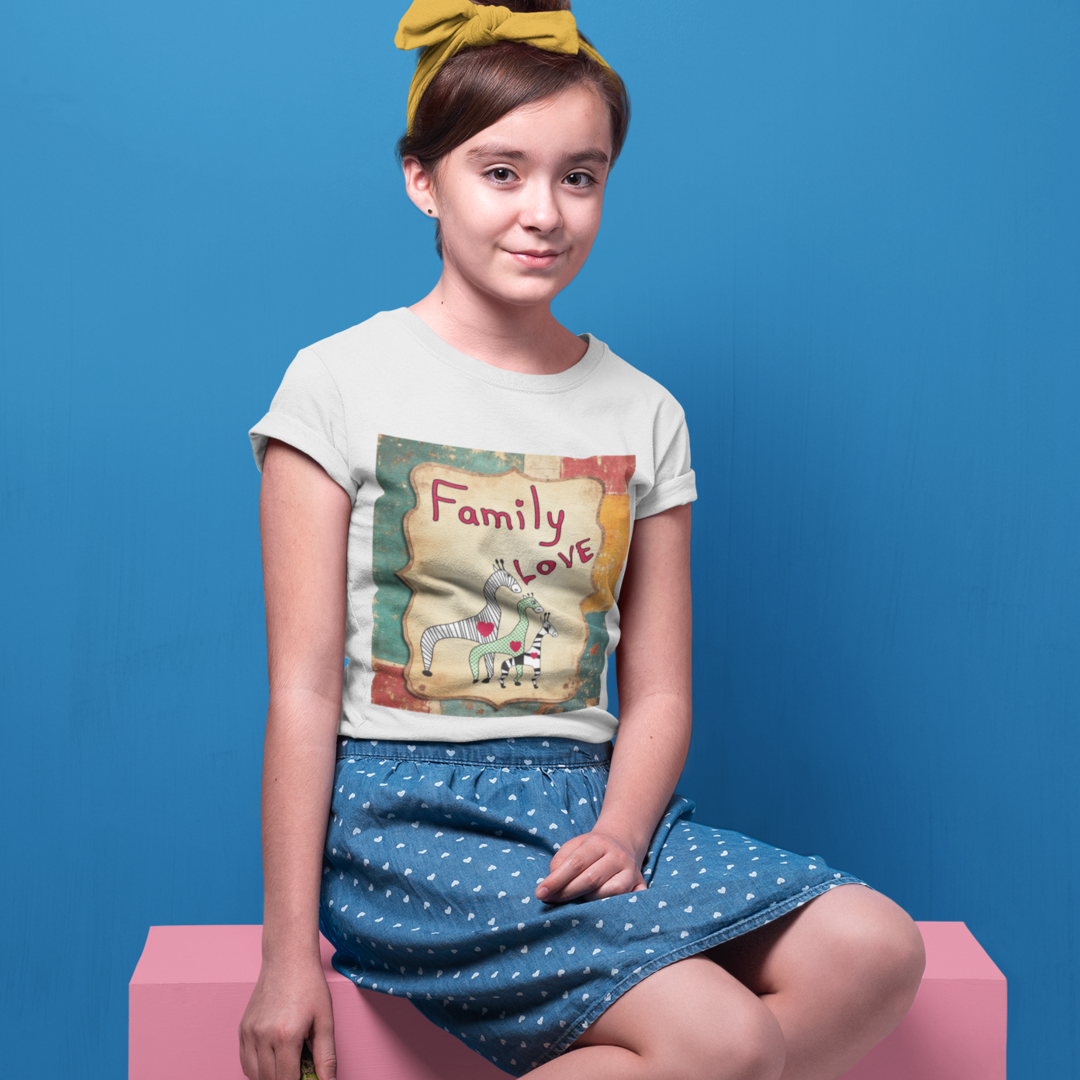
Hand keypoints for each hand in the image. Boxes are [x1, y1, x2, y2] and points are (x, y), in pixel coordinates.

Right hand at [239, 956, 335, 1079]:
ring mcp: (249, 1033)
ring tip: (288, 1065)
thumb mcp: (325, 1020)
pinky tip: (273, 1060)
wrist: (288, 959)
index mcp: (286, 1036)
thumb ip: (326, 1056)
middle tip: (300, 1071)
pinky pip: (245, 1062)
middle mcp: (263, 1037)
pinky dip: (257, 1069)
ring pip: (255, 1075)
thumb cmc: (309, 986)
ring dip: (270, 1077)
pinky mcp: (242, 1029)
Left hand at [535, 828, 646, 902]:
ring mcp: (631, 872)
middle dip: (568, 893)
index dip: (556, 880)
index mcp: (598, 843)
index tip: (540, 893)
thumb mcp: (573, 847)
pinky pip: (630, 901)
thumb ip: (559, 864)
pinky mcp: (641, 886)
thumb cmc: (590, 850)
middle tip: (552, 901)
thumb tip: (551, 889)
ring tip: (580, 900)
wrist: (622, 843)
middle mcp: (617, 856)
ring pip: (610, 893)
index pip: (575, 863)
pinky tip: (603, 912)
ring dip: (590, 901)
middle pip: (591, 879)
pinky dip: (616, 908)